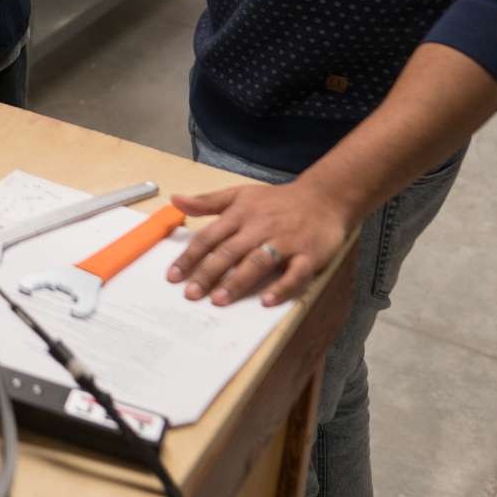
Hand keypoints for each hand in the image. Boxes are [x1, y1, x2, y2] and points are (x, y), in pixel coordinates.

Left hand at [166, 179, 357, 307]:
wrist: (324, 198)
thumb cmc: (276, 201)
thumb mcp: (240, 195)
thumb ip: (207, 201)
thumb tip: (175, 200)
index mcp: (240, 214)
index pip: (210, 237)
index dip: (190, 257)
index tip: (173, 277)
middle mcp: (260, 227)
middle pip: (229, 251)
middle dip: (208, 273)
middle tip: (190, 294)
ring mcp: (285, 241)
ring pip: (258, 262)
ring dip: (238, 282)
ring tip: (219, 300)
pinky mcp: (309, 255)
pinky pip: (295, 274)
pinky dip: (282, 287)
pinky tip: (267, 301)